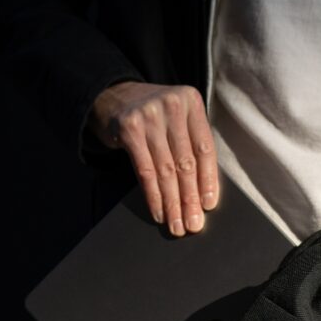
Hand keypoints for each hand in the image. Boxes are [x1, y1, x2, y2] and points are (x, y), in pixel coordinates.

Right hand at [86, 81, 219, 235]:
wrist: (112, 96)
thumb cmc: (154, 116)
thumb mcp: (177, 119)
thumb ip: (192, 144)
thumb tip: (205, 194)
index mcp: (191, 102)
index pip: (204, 149)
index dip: (208, 180)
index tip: (209, 205)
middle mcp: (172, 105)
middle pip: (186, 162)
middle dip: (190, 199)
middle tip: (193, 224)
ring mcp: (149, 116)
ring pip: (166, 170)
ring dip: (173, 203)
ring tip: (177, 225)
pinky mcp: (129, 129)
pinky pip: (146, 171)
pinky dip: (154, 196)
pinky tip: (159, 213)